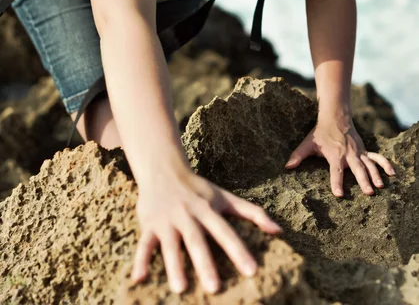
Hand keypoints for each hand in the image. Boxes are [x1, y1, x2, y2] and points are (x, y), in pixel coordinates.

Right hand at [131, 166, 282, 293]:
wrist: (163, 168)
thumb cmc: (199, 188)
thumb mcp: (225, 197)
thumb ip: (252, 213)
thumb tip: (280, 231)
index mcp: (208, 210)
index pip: (225, 232)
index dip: (238, 251)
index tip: (252, 271)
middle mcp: (188, 215)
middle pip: (197, 240)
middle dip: (205, 263)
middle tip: (214, 288)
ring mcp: (167, 220)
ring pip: (170, 244)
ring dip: (174, 266)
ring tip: (180, 288)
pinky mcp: (150, 224)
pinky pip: (144, 244)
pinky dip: (139, 261)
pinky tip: (138, 280)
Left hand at [284, 119, 395, 196]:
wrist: (335, 117)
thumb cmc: (320, 133)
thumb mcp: (308, 144)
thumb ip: (298, 155)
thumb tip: (287, 167)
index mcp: (335, 155)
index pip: (335, 171)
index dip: (336, 182)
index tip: (338, 194)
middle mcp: (348, 154)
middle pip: (357, 169)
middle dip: (362, 180)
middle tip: (368, 192)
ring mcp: (358, 152)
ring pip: (369, 164)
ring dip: (375, 175)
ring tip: (379, 186)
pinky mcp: (364, 150)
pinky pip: (377, 157)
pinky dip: (385, 164)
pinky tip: (392, 173)